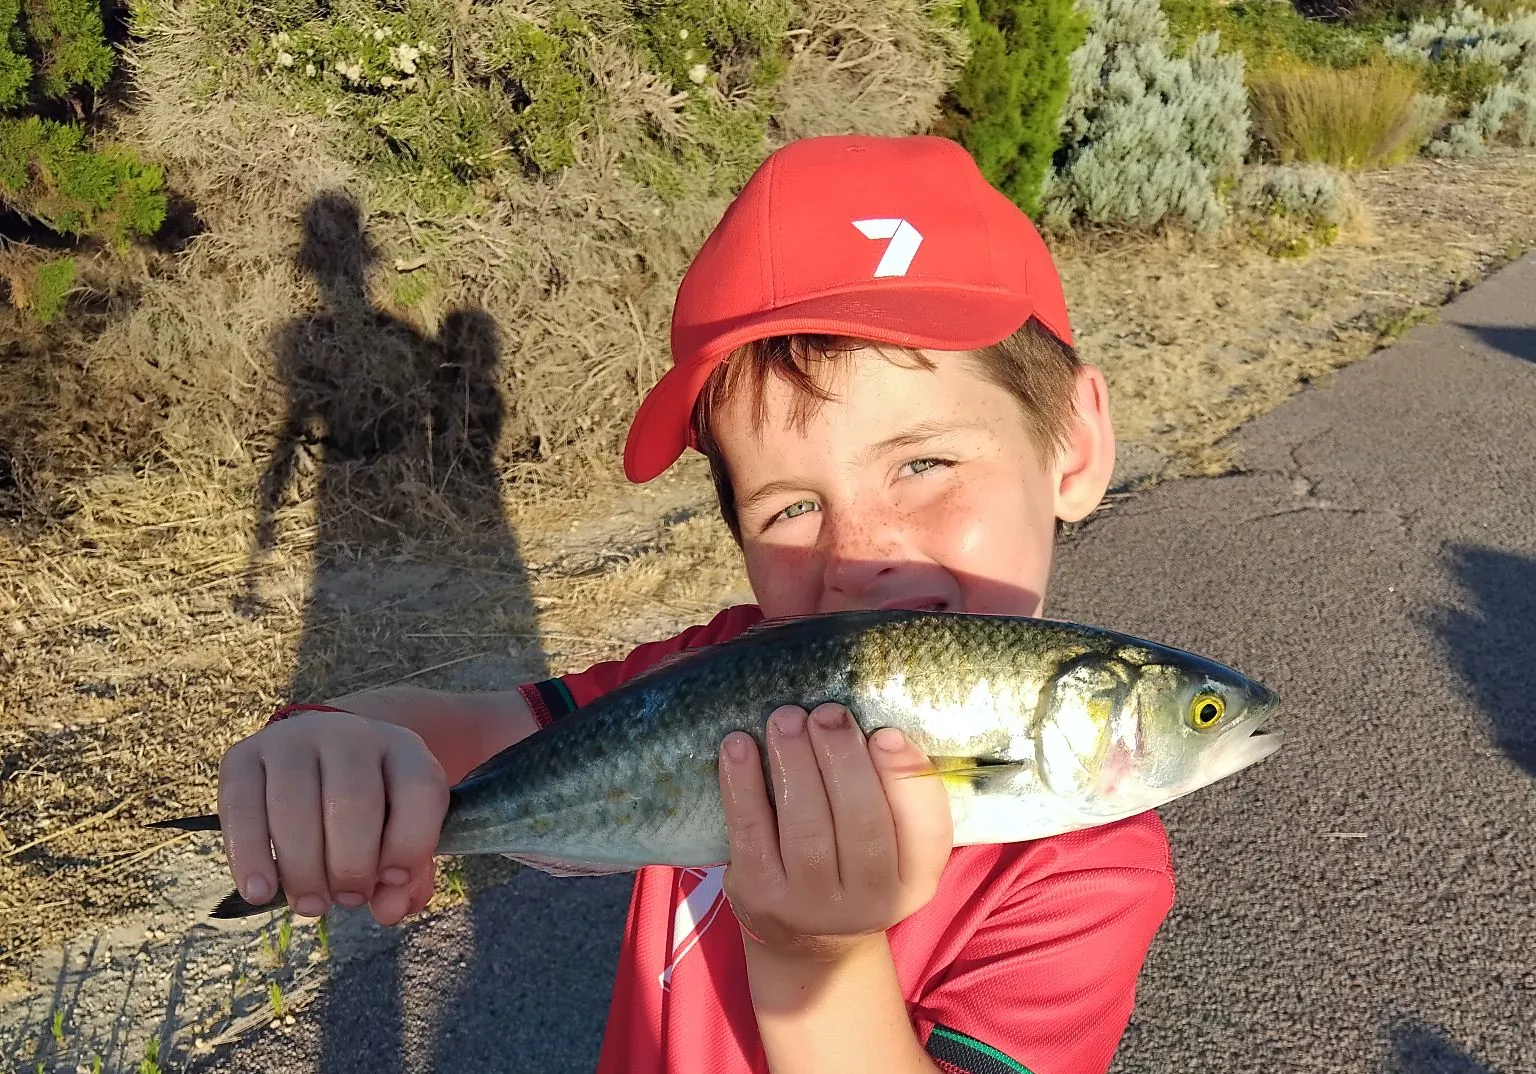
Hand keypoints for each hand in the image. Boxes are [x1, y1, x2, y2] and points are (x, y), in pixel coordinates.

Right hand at [217, 708, 448, 924]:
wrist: (320, 758)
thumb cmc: (371, 810)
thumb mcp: (401, 832)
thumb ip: (408, 874)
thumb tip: (389, 910)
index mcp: (402, 748)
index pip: (417, 788)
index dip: (409, 843)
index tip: (394, 880)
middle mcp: (349, 734)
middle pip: (351, 798)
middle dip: (351, 864)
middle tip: (349, 900)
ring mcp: (292, 739)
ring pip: (294, 804)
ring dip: (303, 869)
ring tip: (312, 905)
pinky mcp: (242, 755)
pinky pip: (241, 806)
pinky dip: (250, 855)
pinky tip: (261, 891)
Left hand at [717, 703, 952, 961]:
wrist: (809, 942)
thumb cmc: (855, 868)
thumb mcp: (895, 847)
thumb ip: (898, 795)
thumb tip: (882, 733)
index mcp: (915, 880)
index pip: (926, 830)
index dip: (907, 779)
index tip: (886, 733)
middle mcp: (871, 902)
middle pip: (862, 824)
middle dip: (842, 759)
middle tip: (827, 713)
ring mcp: (811, 905)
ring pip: (806, 827)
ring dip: (794, 763)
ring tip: (786, 718)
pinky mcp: (759, 896)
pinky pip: (751, 831)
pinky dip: (743, 783)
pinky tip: (738, 745)